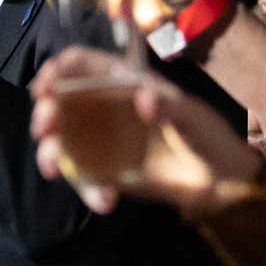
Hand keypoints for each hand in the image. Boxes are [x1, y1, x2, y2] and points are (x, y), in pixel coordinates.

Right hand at [30, 46, 265, 217]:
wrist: (221, 180)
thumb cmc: (207, 135)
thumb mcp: (193, 116)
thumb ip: (169, 105)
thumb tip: (142, 97)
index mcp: (121, 83)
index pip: (79, 64)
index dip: (57, 70)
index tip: (45, 87)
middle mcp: (103, 108)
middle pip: (59, 102)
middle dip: (44, 113)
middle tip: (44, 128)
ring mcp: (101, 141)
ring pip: (61, 141)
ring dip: (49, 152)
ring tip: (54, 168)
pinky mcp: (106, 172)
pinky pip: (83, 178)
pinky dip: (87, 189)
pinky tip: (105, 200)